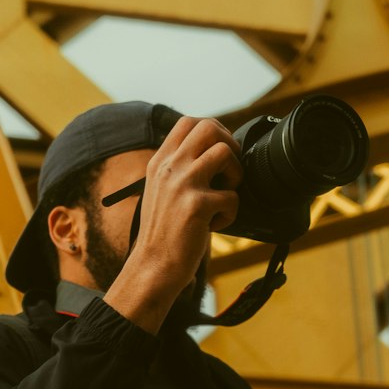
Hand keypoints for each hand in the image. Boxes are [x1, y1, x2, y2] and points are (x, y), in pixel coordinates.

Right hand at [106, 117, 241, 332]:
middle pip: (209, 127)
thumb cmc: (163, 234)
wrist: (152, 266)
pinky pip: (232, 197)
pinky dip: (230, 213)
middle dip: (230, 144)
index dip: (214, 131)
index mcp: (160, 161)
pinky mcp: (197, 205)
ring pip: (225, 152)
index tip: (221, 152)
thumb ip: (180, 170)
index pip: (188, 122)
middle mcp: (169, 167)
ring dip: (235, 174)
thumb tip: (214, 156)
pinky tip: (214, 226)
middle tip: (229, 171)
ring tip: (224, 196)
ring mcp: (182, 183)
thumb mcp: (162, 192)